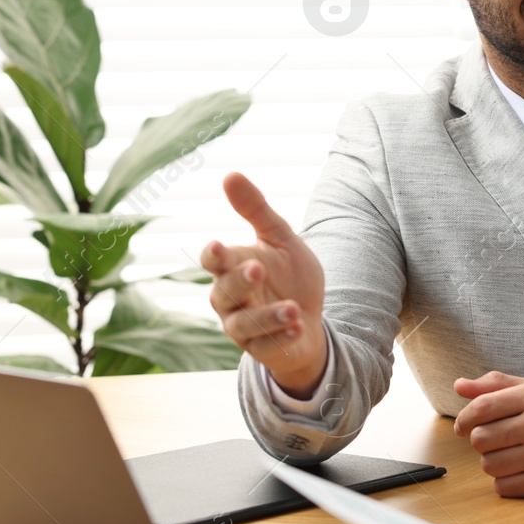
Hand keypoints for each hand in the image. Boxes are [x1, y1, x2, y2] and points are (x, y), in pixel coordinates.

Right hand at [200, 172, 327, 396]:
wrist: (310, 317)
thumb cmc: (289, 276)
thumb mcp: (279, 238)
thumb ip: (256, 210)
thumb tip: (230, 174)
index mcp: (231, 268)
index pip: (213, 261)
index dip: (214, 256)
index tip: (219, 247)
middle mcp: (230, 299)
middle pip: (224, 292)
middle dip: (240, 282)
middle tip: (258, 268)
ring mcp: (243, 327)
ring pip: (243, 324)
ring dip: (267, 316)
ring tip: (292, 308)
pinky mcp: (262, 348)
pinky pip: (267, 345)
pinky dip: (282, 336)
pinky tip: (300, 325)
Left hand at [452, 373, 523, 497]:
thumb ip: (498, 386)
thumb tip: (459, 386)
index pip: (481, 407)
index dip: (464, 419)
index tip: (463, 427)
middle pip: (480, 439)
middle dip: (482, 442)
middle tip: (497, 441)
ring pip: (489, 465)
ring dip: (494, 463)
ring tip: (512, 456)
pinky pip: (503, 487)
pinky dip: (506, 483)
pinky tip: (521, 472)